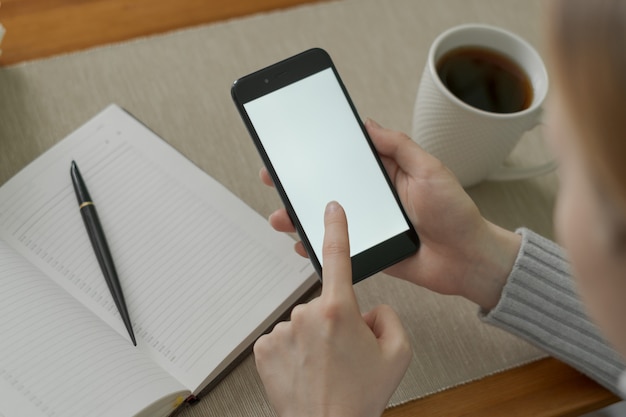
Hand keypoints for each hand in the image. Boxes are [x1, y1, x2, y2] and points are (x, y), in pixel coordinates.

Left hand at [254, 202, 411, 416]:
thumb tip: (369, 310)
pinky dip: (294, 350)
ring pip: (304, 323)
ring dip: (314, 338)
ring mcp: (282, 331)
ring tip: (325, 368)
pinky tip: (305, 370)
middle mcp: (307, 315)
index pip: (339, 257)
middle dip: (336, 322)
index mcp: (340, 310)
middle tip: (344, 355)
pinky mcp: (264, 347)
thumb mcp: (398, 354)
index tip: (331, 208)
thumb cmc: (359, 397)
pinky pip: (284, 337)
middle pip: (326, 304)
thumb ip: (389, 317)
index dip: (336, 228)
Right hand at [260, 120, 520, 309]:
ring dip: (301, 216)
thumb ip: (398, 147)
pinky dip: (318, 246)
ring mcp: (369, 225)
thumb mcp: (429, 169)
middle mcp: (374, 198)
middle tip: (274, 179)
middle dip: (299, 185)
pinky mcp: (369, 250)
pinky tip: (301, 244)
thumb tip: (368, 124)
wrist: (468, 259)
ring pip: (327, 218)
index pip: (345, 159)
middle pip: (328, 188)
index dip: (318, 154)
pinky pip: (338, 247)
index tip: (293, 149)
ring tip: (281, 216)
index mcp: (387, 174)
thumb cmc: (456, 213)